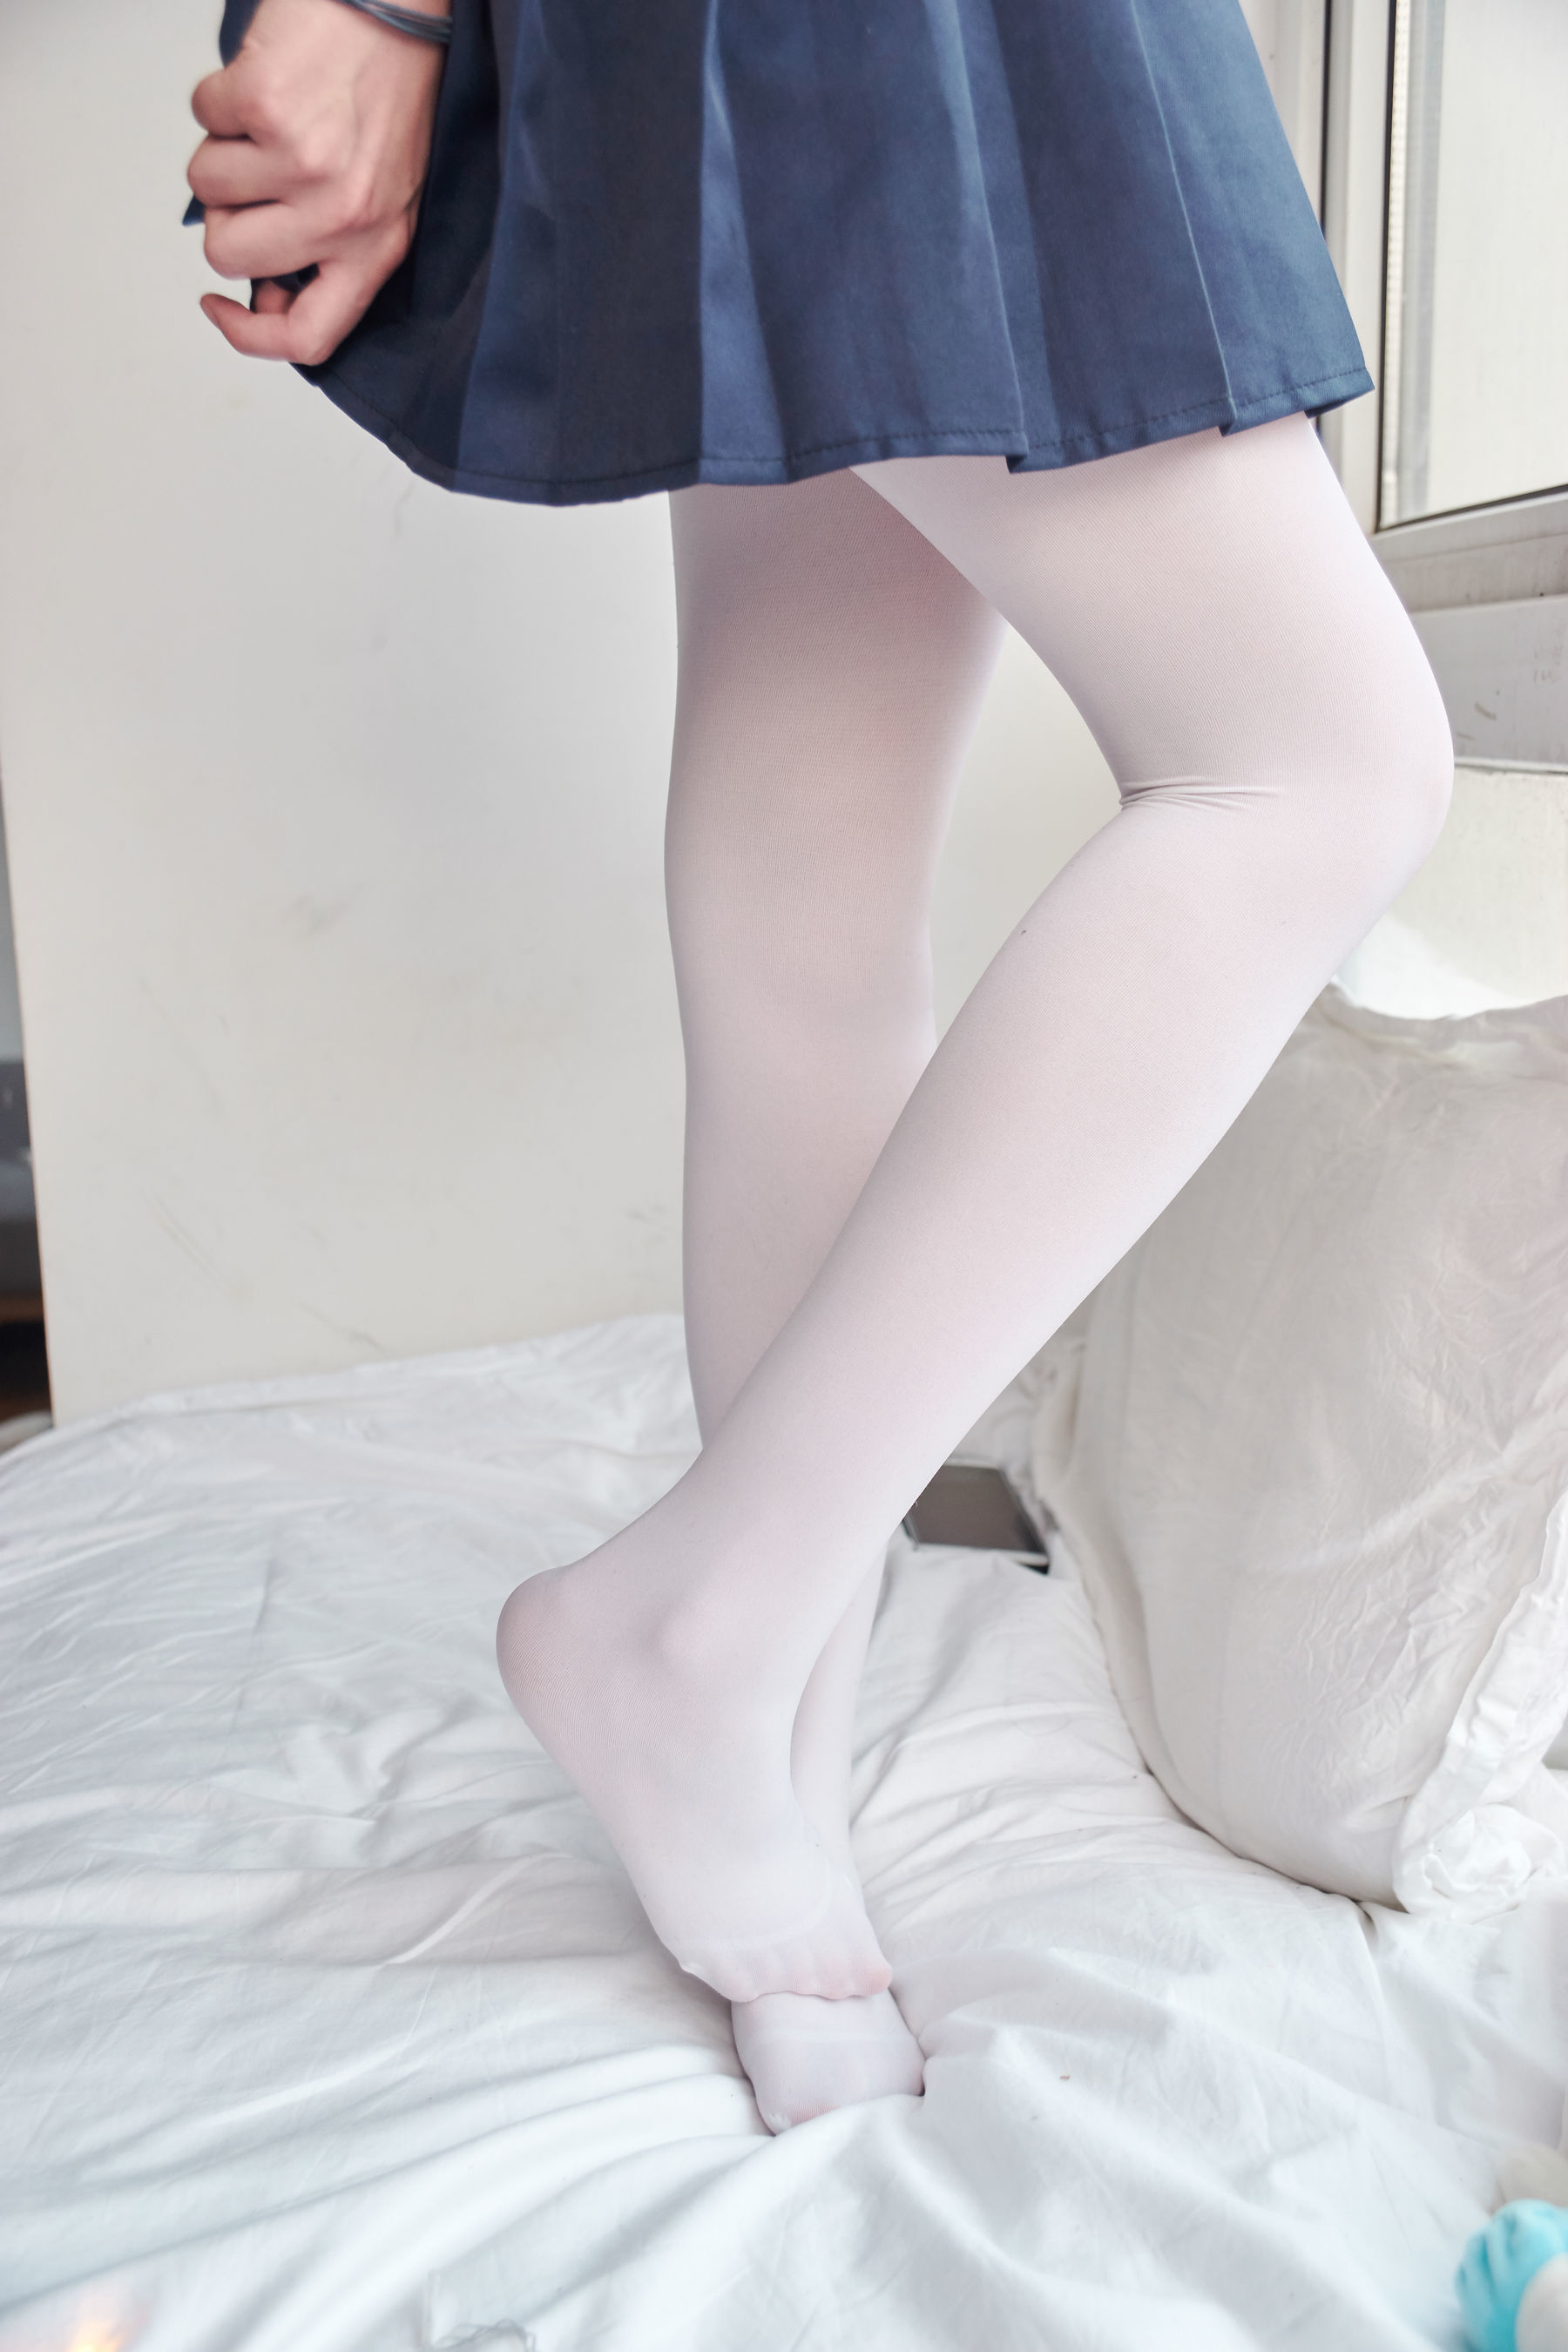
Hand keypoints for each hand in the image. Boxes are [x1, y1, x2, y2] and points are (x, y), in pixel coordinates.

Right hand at [188, 0, 448, 365]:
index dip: (249, 337)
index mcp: (376, 249)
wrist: (395, 5)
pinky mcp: (266, 107)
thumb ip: (332, 254)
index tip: (220, 307)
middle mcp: (342, 216)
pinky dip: (221, 95)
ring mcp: (303, 163)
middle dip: (226, 214)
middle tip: (260, 172)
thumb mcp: (381, 197)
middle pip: (230, 257)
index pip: (308, 338)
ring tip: (273, 119)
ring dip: (223, 147)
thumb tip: (262, 294)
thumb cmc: (389, 94)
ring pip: (206, 188)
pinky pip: (202, 118)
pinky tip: (268, 81)